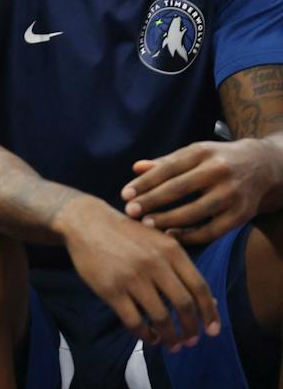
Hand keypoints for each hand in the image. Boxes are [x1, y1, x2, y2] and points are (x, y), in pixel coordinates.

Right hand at [60, 199, 218, 349]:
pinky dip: (144, 334)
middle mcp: (155, 264)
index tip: (212, 331)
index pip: (199, 288)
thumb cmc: (127, 234)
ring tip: (172, 344)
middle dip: (191, 329)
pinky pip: (133, 321)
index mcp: (171, 251)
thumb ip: (182, 269)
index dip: (209, 313)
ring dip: (170, 336)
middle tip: (191, 342)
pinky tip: (148, 337)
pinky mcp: (110, 289)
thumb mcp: (159, 243)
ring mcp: (132, 277)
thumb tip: (210, 302)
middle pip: (183, 305)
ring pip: (160, 317)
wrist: (86, 222)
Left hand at [122, 139, 282, 245]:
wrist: (264, 166)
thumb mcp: (194, 154)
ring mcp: (232, 193)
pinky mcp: (242, 214)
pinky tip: (171, 236)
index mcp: (202, 152)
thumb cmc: (216, 160)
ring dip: (168, 220)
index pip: (168, 168)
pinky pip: (212, 230)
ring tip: (146, 225)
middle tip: (129, 212)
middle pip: (179, 189)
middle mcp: (218, 171)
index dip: (145, 183)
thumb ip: (165, 162)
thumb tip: (136, 168)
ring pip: (195, 211)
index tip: (125, 195)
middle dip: (151, 202)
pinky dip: (190, 235)